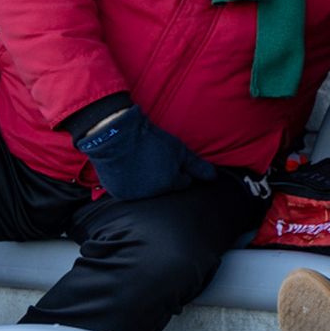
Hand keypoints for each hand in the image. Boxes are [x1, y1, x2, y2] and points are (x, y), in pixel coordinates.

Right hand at [75, 106, 215, 200]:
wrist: (116, 135)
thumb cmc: (150, 140)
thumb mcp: (179, 150)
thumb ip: (197, 166)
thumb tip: (213, 177)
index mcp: (169, 184)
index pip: (184, 182)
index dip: (180, 169)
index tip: (169, 158)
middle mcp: (152, 194)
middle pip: (166, 188)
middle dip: (164, 176)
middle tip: (153, 159)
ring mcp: (133, 195)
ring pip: (148, 190)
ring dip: (147, 181)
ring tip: (140, 163)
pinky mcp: (117, 193)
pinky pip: (130, 190)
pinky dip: (130, 183)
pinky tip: (128, 169)